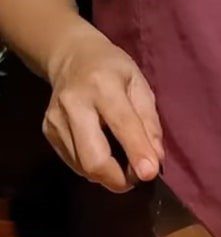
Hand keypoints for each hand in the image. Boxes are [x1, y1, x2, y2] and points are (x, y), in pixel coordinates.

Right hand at [43, 26, 162, 191]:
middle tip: (136, 177)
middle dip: (119, 179)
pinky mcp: (48, 132)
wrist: (70, 57)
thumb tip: (156, 160)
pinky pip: (75, 164)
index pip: (122, 124)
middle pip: (94, 159)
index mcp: (103, 86)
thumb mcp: (140, 86)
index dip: (137, 152)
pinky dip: (95, 169)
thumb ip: (150, 123)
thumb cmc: (114, 72)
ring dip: (109, 176)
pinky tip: (103, 152)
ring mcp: (56, 120)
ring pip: (84, 168)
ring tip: (121, 162)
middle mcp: (74, 103)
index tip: (149, 174)